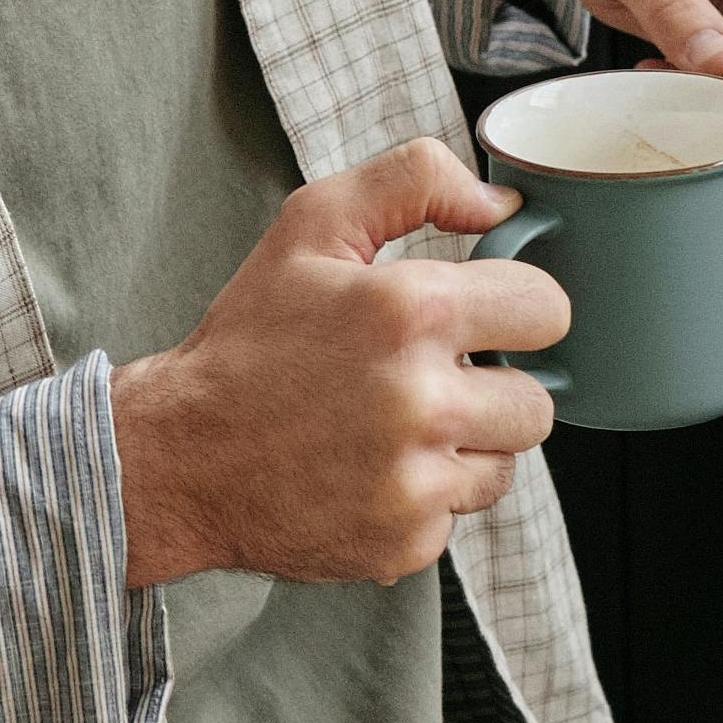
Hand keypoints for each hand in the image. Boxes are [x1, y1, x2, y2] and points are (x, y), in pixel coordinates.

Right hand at [112, 138, 565, 587]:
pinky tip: (370, 472)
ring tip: (395, 426)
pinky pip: (459, 514)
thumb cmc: (248, 339)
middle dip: (495, 386)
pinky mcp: (403, 542)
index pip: (547, 309)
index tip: (481, 319)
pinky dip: (426, 497)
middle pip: (538, 400)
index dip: (517, 309)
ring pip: (507, 463)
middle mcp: (419, 402)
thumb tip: (503, 205)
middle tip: (431, 379)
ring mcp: (413, 482)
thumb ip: (414, 180)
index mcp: (409, 312)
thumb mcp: (312, 224)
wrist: (175, 458)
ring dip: (466, 446)